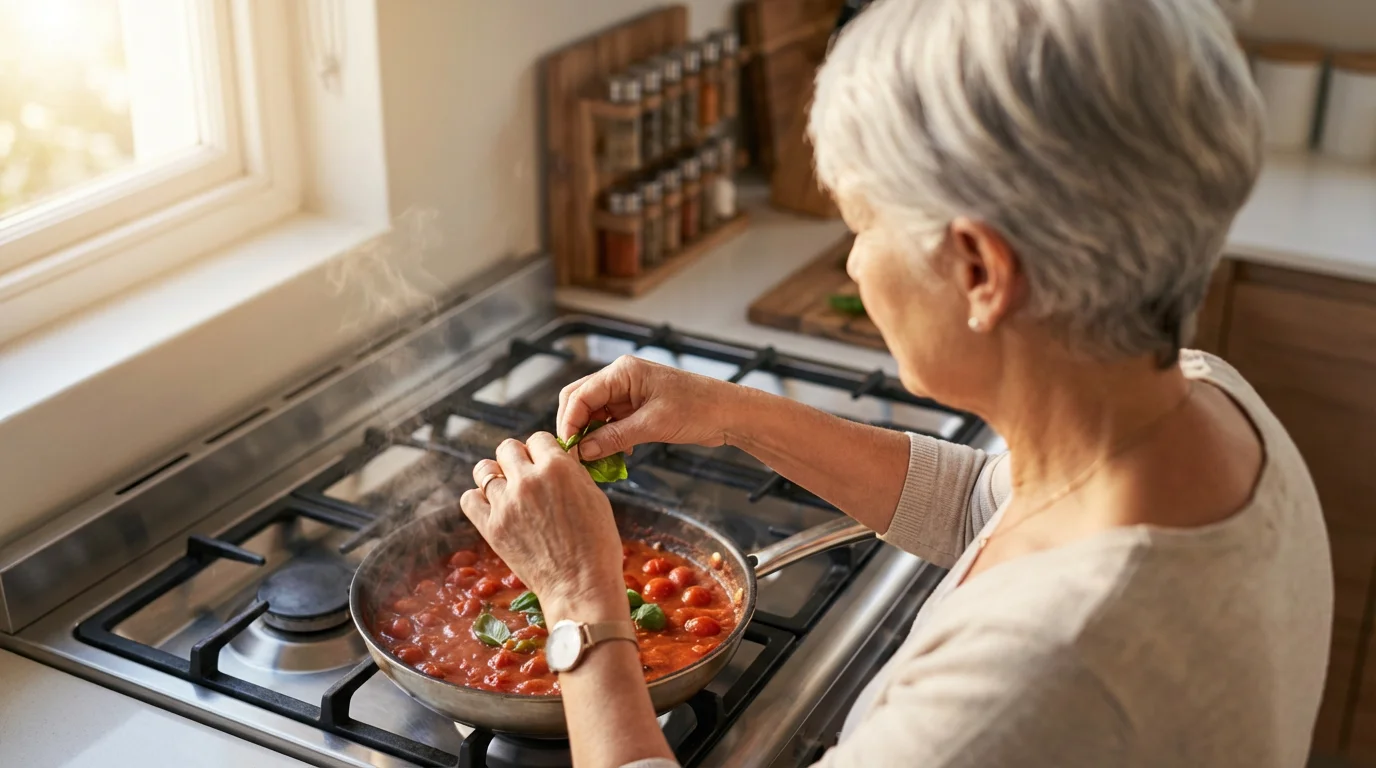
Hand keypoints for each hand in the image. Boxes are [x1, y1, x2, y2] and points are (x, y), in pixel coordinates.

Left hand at [459, 433, 625, 622]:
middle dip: (517, 458)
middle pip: (507, 448)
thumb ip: (571, 473)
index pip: (538, 439)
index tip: (545, 463)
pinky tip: (493, 507)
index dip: (542, 450)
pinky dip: (478, 499)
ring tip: (507, 490)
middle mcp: (527, 480)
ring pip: (484, 469)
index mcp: (558, 468)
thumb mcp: (595, 497)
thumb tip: (557, 459)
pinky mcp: (492, 528)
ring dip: (495, 475)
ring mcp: (506, 504)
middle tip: (526, 476)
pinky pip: (469, 499)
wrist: (580, 586)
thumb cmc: (597, 544)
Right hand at [557, 355, 744, 459]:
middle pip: (581, 401)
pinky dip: (608, 438)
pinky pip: (611, 422)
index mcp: (623, 371)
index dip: (569, 422)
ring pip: (595, 414)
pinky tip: (617, 453)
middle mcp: (621, 378)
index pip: (580, 395)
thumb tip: (583, 452)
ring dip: (592, 436)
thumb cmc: (698, 409)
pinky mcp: (637, 408)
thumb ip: (614, 438)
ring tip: (596, 460)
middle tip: (577, 456)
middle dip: (576, 428)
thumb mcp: (653, 425)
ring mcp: (629, 392)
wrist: (729, 413)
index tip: (569, 449)